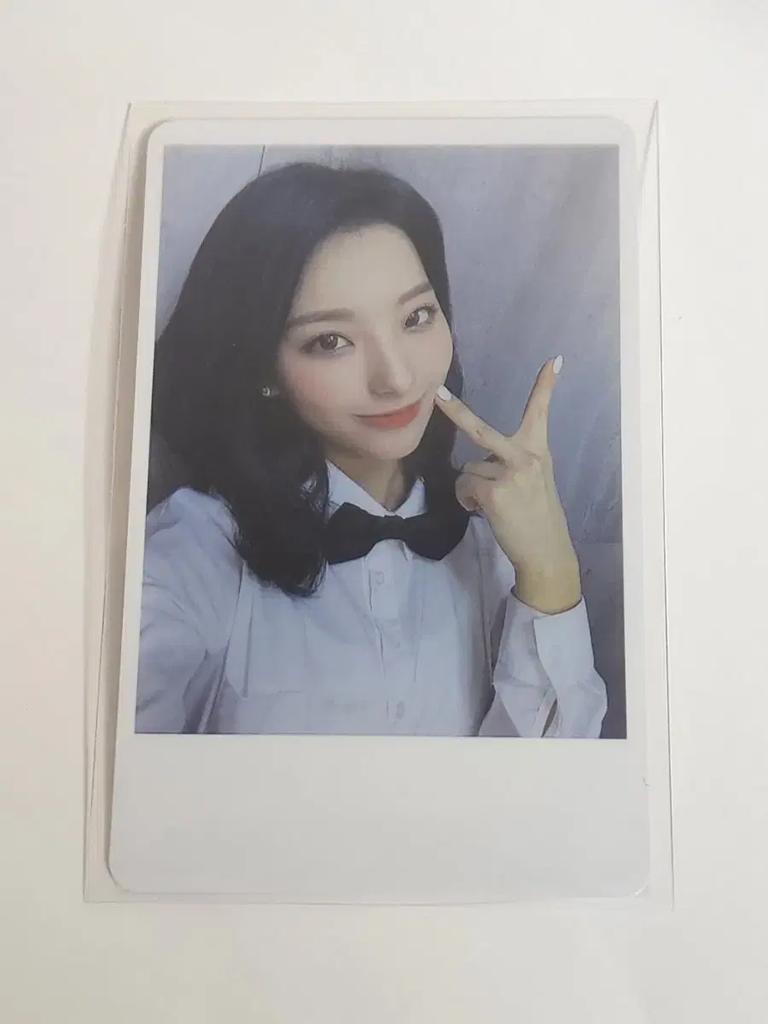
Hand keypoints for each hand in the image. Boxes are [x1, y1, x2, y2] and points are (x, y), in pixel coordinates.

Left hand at [434, 357, 580, 613]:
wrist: (546, 550)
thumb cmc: (537, 517)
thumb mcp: (534, 481)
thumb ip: (513, 463)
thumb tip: (479, 464)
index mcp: (538, 452)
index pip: (540, 413)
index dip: (545, 386)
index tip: (553, 361)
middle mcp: (525, 457)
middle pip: (480, 430)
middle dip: (455, 410)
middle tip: (437, 392)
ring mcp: (508, 474)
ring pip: (467, 471)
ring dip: (472, 488)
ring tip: (495, 505)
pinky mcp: (492, 493)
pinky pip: (464, 488)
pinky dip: (468, 501)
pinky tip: (485, 512)